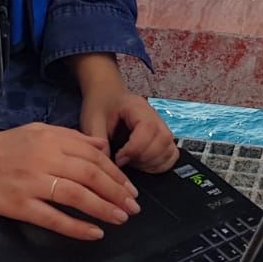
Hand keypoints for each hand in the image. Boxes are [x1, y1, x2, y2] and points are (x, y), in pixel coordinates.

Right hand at [0, 107, 139, 240]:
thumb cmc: (0, 147)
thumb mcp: (37, 132)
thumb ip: (71, 138)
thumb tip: (102, 146)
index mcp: (51, 139)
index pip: (94, 156)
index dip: (116, 174)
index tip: (130, 188)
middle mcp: (45, 158)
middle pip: (91, 175)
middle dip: (117, 192)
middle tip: (133, 207)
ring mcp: (32, 182)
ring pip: (77, 196)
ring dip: (104, 208)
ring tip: (121, 218)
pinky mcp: (19, 204)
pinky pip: (54, 218)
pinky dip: (77, 227)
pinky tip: (94, 233)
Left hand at [71, 54, 179, 173]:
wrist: (106, 97)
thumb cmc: (100, 106)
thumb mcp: (92, 120)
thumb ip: (98, 140)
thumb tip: (107, 164)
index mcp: (136, 106)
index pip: (148, 127)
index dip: (135, 148)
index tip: (119, 158)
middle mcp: (154, 115)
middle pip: (163, 139)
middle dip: (144, 158)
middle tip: (124, 161)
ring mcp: (161, 126)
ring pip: (169, 149)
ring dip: (152, 163)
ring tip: (132, 163)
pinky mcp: (162, 137)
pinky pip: (171, 154)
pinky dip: (159, 165)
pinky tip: (141, 165)